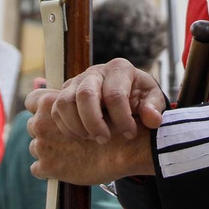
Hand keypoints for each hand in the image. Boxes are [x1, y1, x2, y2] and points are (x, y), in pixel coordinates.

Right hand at [25, 59, 166, 142]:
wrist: (124, 92)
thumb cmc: (139, 96)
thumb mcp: (151, 99)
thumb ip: (154, 108)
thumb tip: (152, 120)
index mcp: (119, 69)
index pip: (115, 94)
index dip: (122, 118)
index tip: (130, 134)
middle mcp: (95, 72)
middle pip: (85, 95)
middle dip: (94, 122)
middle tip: (105, 139)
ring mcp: (77, 81)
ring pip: (64, 102)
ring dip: (76, 125)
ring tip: (92, 138)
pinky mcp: (65, 93)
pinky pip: (55, 110)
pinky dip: (65, 127)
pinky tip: (81, 136)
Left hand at [26, 96, 155, 184]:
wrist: (128, 147)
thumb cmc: (113, 120)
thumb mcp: (91, 98)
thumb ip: (65, 97)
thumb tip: (38, 82)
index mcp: (50, 102)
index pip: (32, 100)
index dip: (41, 107)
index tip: (52, 113)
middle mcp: (40, 122)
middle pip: (34, 125)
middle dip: (49, 130)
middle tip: (73, 136)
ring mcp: (42, 146)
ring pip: (36, 147)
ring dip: (51, 149)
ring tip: (75, 151)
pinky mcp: (47, 167)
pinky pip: (39, 169)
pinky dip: (51, 169)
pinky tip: (70, 165)